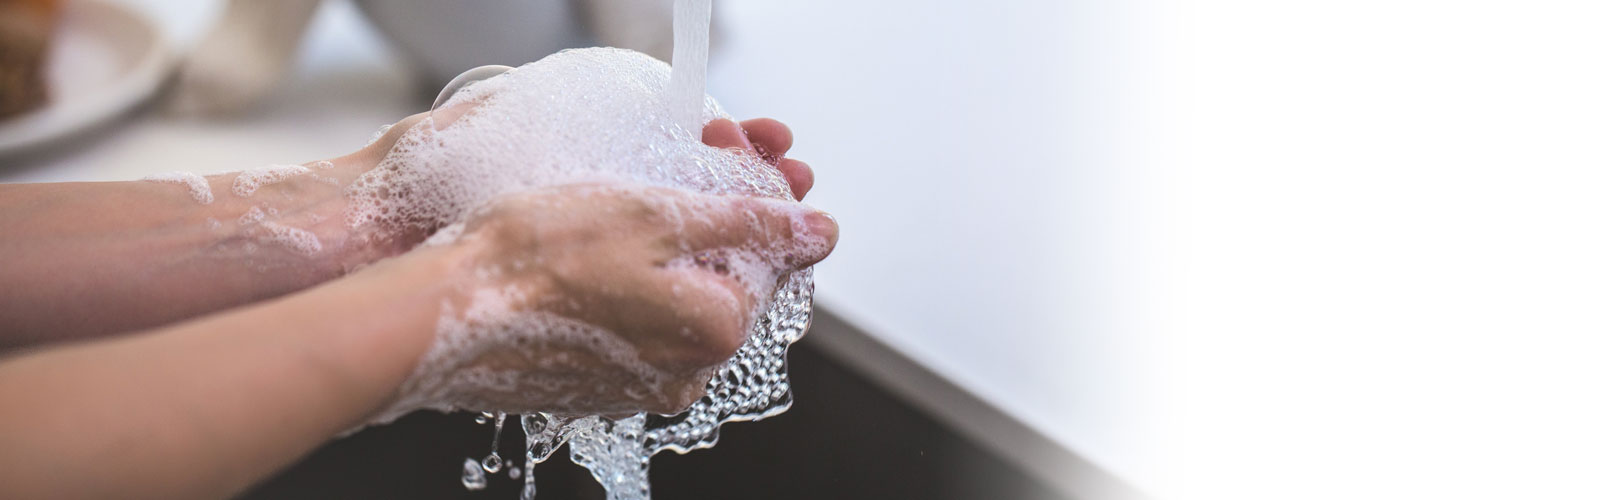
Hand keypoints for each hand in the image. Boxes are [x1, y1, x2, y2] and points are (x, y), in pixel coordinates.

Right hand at [385, 183, 837, 417]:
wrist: (442, 315)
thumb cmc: (538, 259)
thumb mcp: (657, 213)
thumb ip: (748, 220)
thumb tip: (818, 231)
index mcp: (717, 330)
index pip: (767, 259)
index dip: (744, 198)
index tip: (715, 157)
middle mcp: (687, 375)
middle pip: (722, 281)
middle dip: (705, 222)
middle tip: (667, 173)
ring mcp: (639, 388)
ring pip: (674, 304)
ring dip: (661, 254)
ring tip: (612, 211)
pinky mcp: (595, 388)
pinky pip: (631, 330)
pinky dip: (621, 289)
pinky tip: (583, 257)